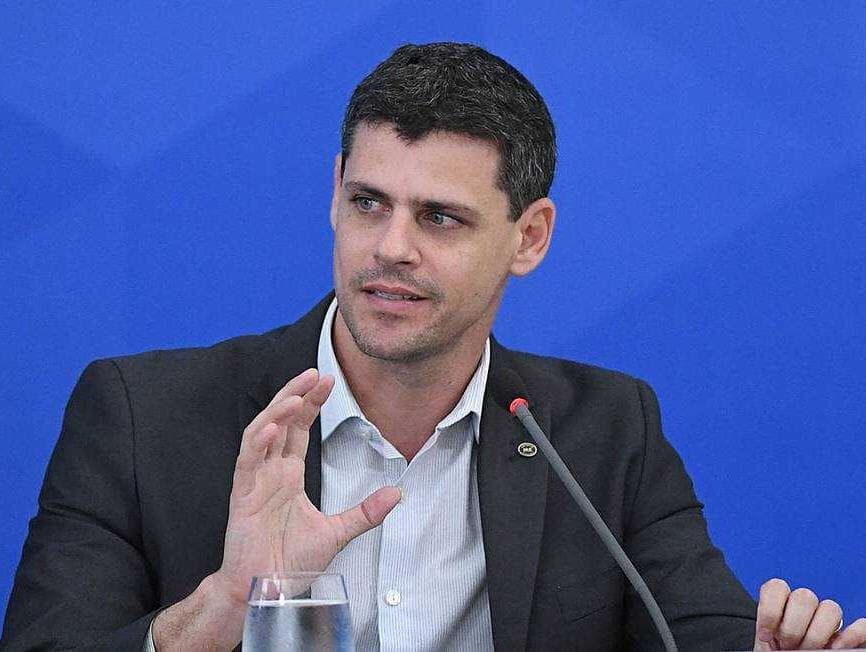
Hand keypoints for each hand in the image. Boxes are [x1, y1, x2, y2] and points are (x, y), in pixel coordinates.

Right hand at [216, 367, 400, 605]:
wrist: (266, 591)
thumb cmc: (291, 562)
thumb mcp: (338, 532)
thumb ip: (366, 512)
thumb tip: (397, 493)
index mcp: (289, 475)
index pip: (299, 429)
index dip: (311, 403)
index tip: (328, 381)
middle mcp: (270, 472)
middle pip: (281, 421)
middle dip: (296, 395)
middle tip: (316, 373)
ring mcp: (254, 481)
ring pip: (261, 433)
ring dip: (276, 411)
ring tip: (297, 394)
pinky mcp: (242, 495)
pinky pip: (247, 462)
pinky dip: (257, 442)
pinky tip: (273, 426)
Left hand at [754, 578, 865, 649]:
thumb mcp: (766, 647)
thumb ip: (769, 635)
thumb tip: (776, 642)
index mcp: (782, 605)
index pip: (777, 586)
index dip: (770, 610)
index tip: (766, 635)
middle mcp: (806, 608)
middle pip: (804, 597)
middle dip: (793, 626)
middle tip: (787, 646)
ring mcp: (829, 621)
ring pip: (831, 608)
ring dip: (817, 633)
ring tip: (808, 650)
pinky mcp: (850, 637)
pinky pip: (862, 625)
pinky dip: (854, 634)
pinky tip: (836, 647)